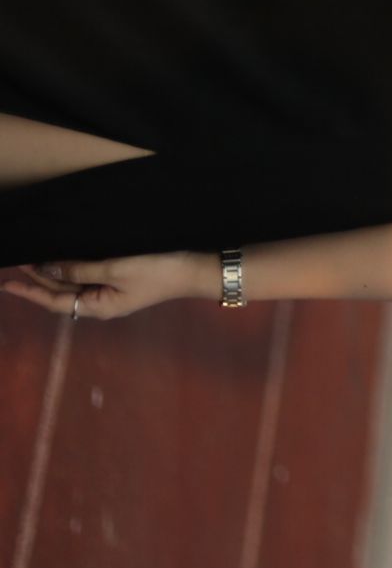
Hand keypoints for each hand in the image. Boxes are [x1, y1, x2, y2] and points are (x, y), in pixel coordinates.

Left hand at [1, 253, 211, 321]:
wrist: (196, 268)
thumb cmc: (157, 270)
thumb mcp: (115, 269)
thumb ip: (79, 270)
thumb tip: (48, 270)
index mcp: (98, 306)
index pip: (54, 301)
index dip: (30, 290)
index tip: (7, 283)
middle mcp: (101, 303)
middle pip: (61, 294)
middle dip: (38, 280)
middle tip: (16, 263)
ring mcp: (113, 293)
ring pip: (74, 285)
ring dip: (53, 274)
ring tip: (32, 261)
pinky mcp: (123, 282)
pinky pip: (88, 278)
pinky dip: (71, 270)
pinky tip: (64, 261)